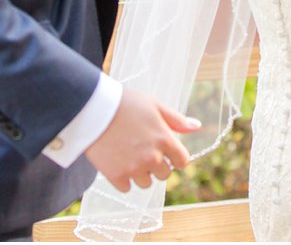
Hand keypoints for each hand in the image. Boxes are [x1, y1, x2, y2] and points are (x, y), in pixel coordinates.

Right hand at [84, 87, 199, 192]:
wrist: (93, 108)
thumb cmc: (125, 103)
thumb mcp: (154, 105)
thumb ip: (176, 120)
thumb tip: (197, 127)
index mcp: (164, 139)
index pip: (182, 161)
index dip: (175, 157)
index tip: (165, 152)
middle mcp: (152, 157)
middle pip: (164, 174)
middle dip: (156, 164)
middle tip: (142, 149)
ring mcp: (134, 168)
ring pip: (146, 183)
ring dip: (140, 173)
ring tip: (128, 155)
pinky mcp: (115, 176)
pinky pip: (127, 188)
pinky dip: (123, 179)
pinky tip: (117, 162)